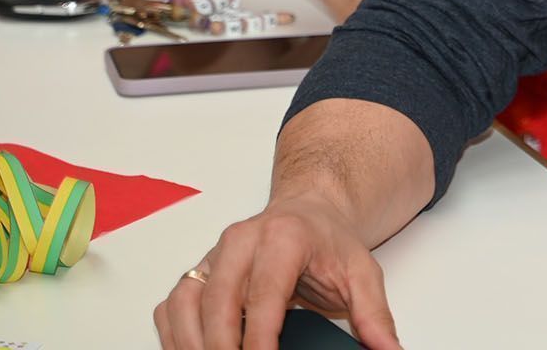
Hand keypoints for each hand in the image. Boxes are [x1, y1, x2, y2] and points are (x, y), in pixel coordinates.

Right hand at [153, 194, 402, 349]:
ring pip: (187, 304)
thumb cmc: (328, 241)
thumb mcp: (362, 273)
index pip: (264, 294)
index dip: (259, 337)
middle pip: (217, 302)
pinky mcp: (196, 271)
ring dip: (193, 344)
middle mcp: (241, 241)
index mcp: (283, 237)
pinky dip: (177, 336)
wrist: (309, 210)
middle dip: (222, 347)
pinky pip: (173, 306)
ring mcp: (213, 255)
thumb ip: (374, 315)